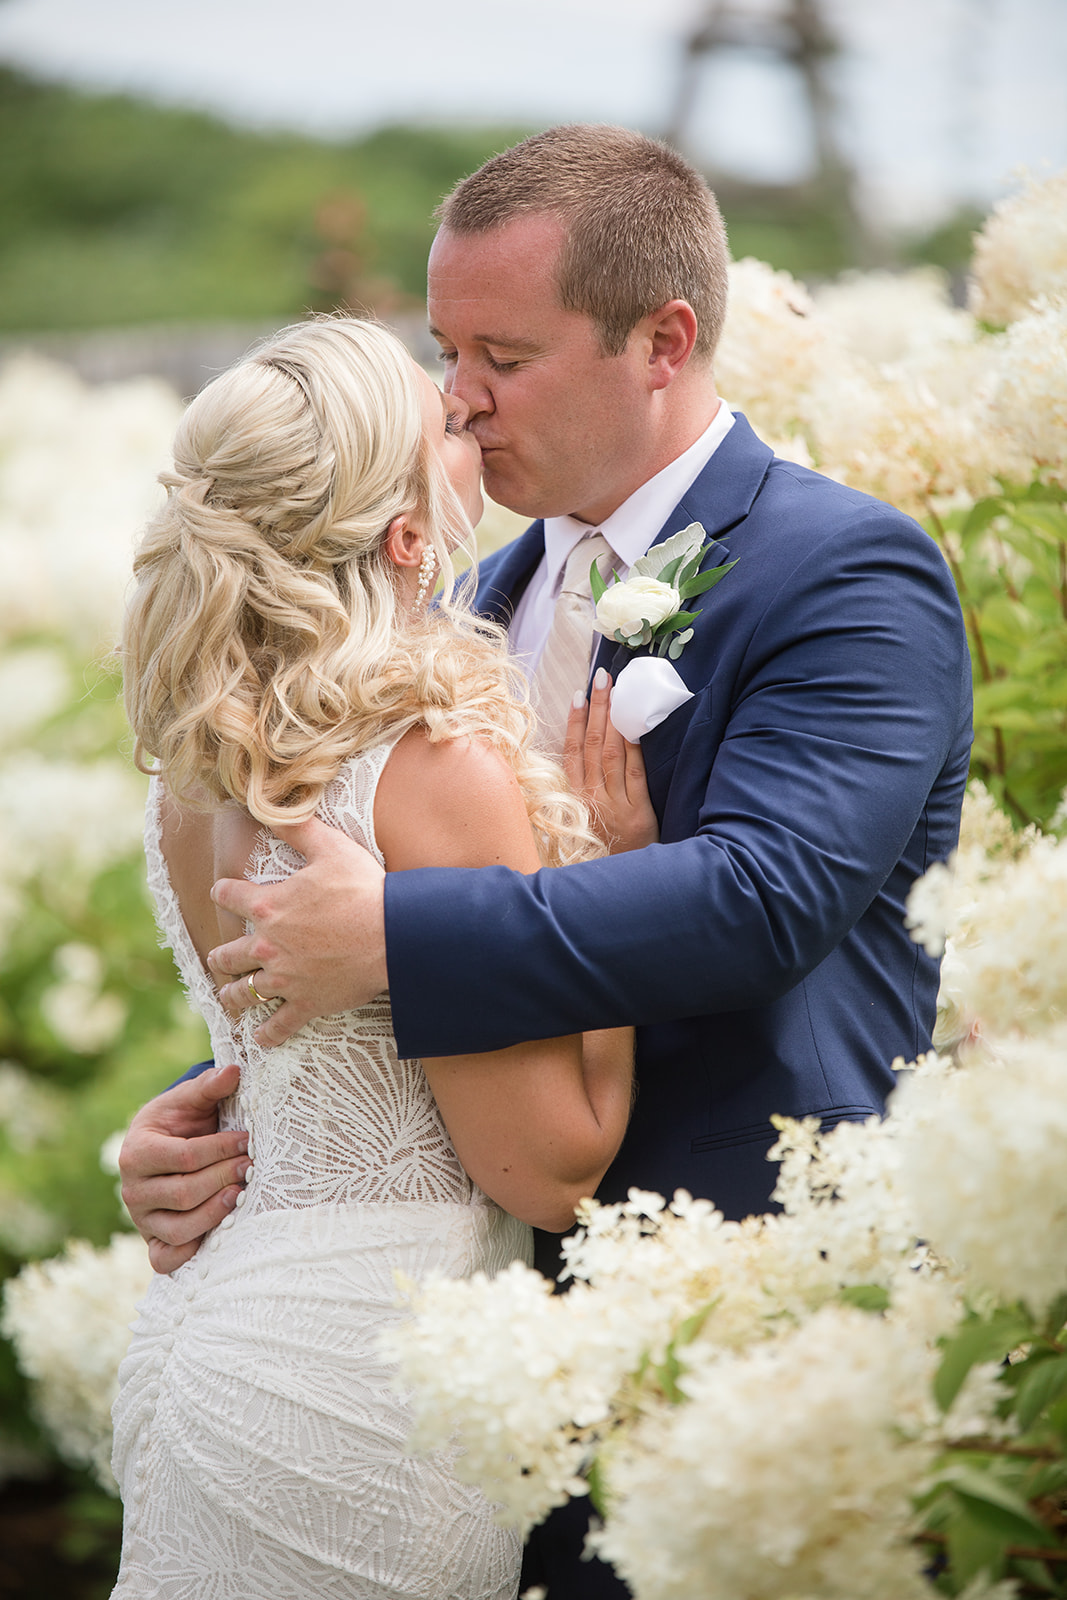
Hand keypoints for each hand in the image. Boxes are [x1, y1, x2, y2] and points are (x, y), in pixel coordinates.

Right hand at [119, 1064, 248, 1274]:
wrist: (163, 1148)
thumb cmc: (179, 1121)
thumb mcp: (189, 1100)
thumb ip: (209, 1086)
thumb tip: (235, 1070)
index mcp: (136, 1151)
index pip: (184, 1156)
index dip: (220, 1150)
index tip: (248, 1140)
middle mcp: (133, 1189)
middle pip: (185, 1193)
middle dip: (224, 1178)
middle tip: (252, 1166)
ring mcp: (141, 1219)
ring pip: (180, 1228)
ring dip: (216, 1213)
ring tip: (242, 1194)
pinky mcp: (152, 1241)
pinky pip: (166, 1259)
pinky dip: (190, 1253)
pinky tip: (218, 1234)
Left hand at [208, 816, 387, 1048]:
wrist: (394, 935)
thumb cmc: (364, 889)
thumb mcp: (331, 848)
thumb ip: (297, 827)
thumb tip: (268, 806)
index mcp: (267, 906)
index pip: (227, 895)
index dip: (224, 891)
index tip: (223, 892)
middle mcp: (267, 945)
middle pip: (227, 955)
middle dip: (220, 956)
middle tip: (219, 958)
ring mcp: (285, 978)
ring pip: (243, 994)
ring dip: (232, 996)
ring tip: (230, 997)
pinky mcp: (306, 1004)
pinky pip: (278, 1026)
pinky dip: (267, 1034)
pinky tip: (261, 1037)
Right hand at [564, 668, 658, 853]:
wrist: (625, 886)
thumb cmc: (606, 850)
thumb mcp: (585, 820)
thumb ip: (584, 790)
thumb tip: (587, 749)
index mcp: (574, 799)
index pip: (571, 752)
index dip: (574, 722)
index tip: (578, 694)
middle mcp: (591, 799)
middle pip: (592, 745)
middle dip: (597, 708)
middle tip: (602, 677)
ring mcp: (614, 806)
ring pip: (611, 754)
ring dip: (613, 719)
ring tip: (616, 691)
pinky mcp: (638, 814)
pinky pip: (634, 773)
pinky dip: (633, 747)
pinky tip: (634, 725)